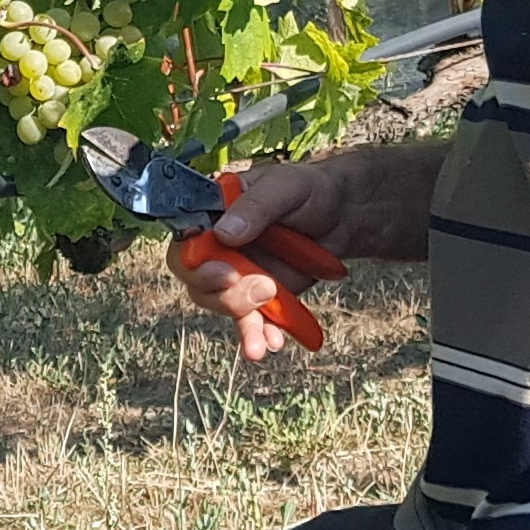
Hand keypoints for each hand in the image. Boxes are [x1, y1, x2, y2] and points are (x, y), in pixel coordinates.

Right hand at [173, 145, 443, 362]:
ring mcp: (236, 273)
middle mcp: (216, 246)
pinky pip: (249, 320)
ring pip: (220, 303)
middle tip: (263, 288)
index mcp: (212, 212)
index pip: (186, 240)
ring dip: (241, 318)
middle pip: (197, 278)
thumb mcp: (286, 187)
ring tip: (269, 325)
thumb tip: (225, 233)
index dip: (193, 260)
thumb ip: (256, 206)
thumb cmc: (309, 190)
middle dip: (223, 293)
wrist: (343, 216)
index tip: (221, 272)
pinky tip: (272, 342)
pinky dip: (257, 334)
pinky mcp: (258, 296)